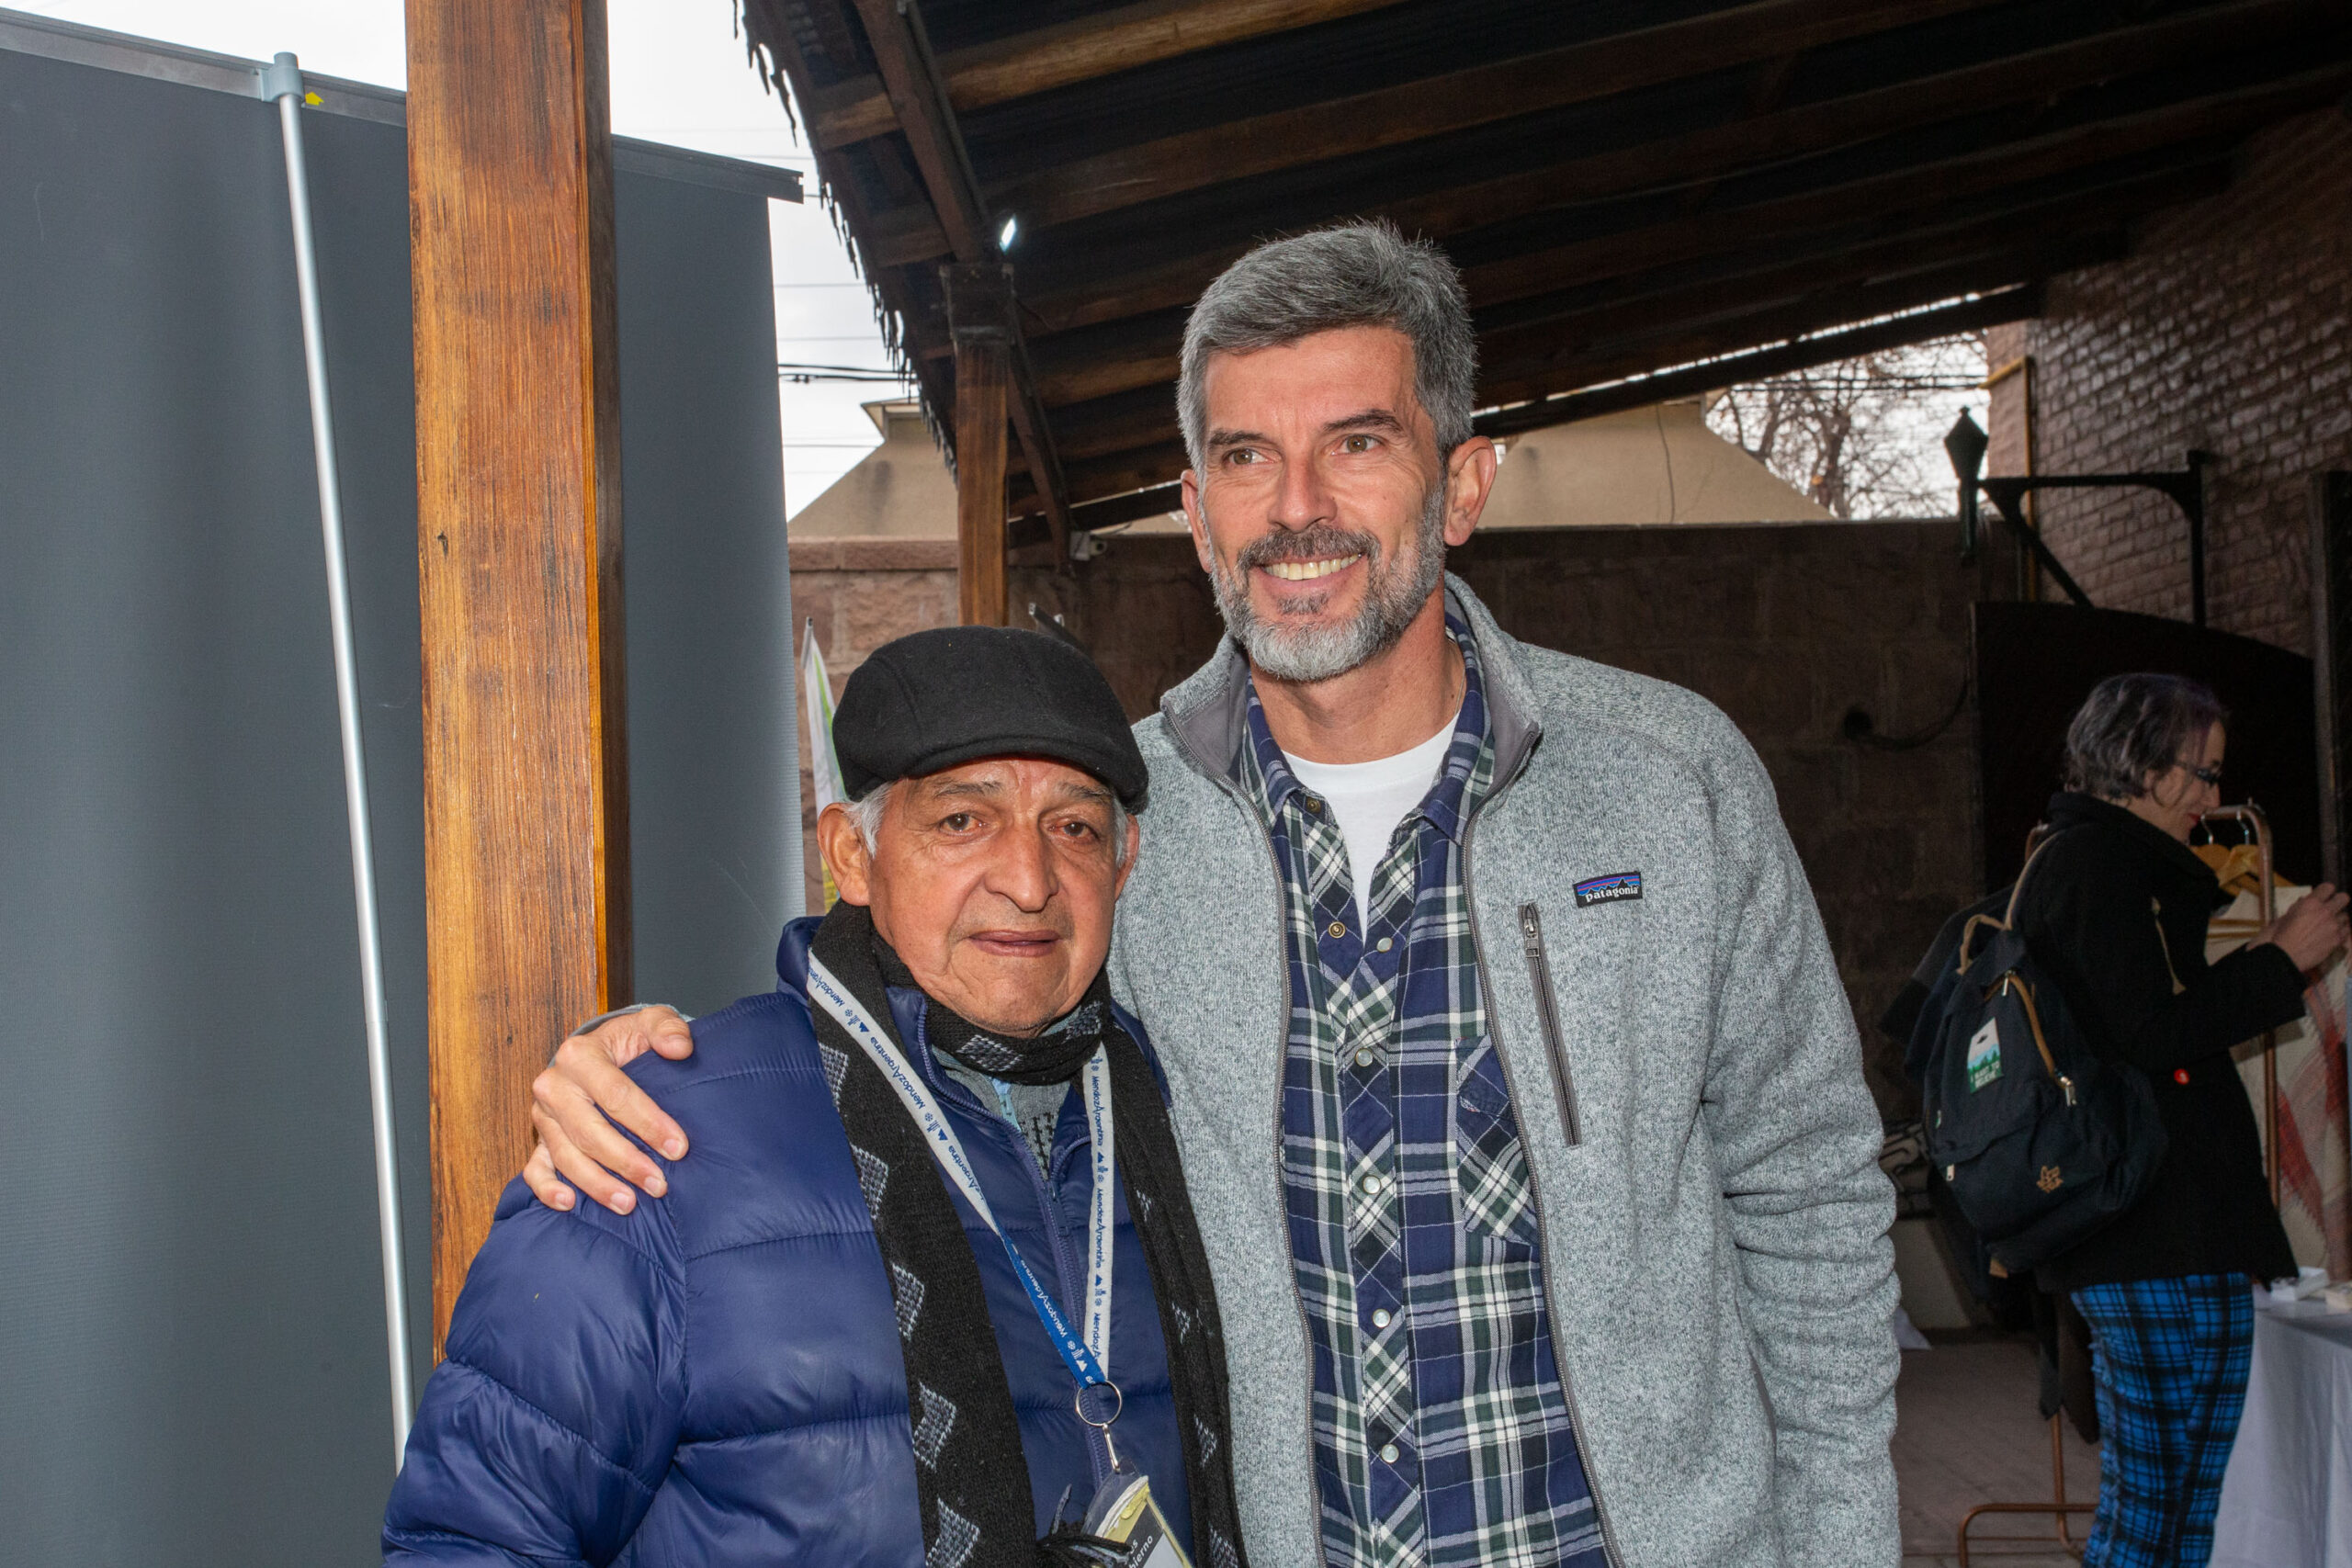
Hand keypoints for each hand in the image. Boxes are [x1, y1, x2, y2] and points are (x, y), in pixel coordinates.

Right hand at [523, 1006, 696, 1213]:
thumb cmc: (628, 1043)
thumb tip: (679, 1048)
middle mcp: (554, 1086)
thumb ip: (667, 1029)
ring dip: (597, 1184)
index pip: (616, 1095)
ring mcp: (544, 1116)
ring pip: (567, 1156)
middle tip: (659, 1184)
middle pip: (590, 1131)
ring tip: (629, 1204)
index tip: (678, 1148)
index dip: (648, 1123)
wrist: (600, 1054)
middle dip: (626, 1162)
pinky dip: (548, 1189)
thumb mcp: (650, 1023)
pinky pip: (535, 1169)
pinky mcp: (539, 1139)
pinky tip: (570, 1204)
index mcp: (579, 1055)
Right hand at [2255, 883, 2351, 973]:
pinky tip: (2332, 935)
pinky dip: (2341, 932)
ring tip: (2329, 925)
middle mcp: (2325, 911)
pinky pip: (2347, 931)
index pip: (2328, 887)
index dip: (2325, 891)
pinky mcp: (2337, 940)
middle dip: (2338, 902)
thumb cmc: (2279, 936)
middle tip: (2331, 908)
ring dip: (2338, 919)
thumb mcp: (2285, 916)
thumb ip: (2298, 907)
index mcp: (2310, 903)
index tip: (2323, 896)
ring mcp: (2333, 926)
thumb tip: (2304, 902)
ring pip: (2346, 916)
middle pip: (2344, 898)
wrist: (2284, 956)